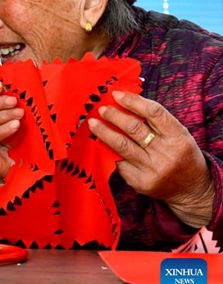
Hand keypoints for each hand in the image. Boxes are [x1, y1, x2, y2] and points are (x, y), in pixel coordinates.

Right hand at [0, 80, 23, 184]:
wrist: (12, 168)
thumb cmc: (9, 143)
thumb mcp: (7, 118)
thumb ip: (6, 103)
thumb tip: (14, 86)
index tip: (0, 85)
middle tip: (13, 101)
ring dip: (1, 116)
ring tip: (18, 114)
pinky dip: (2, 130)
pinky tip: (14, 126)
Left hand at [88, 91, 214, 226]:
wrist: (191, 189)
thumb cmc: (180, 155)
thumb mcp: (178, 135)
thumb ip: (156, 121)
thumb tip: (124, 102)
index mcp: (179, 137)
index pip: (154, 113)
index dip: (133, 101)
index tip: (116, 95)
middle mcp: (166, 153)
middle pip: (134, 128)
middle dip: (114, 116)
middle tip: (101, 109)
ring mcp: (153, 169)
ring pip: (122, 145)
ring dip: (104, 132)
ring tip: (93, 123)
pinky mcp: (140, 182)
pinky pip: (119, 163)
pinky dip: (109, 152)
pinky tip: (100, 144)